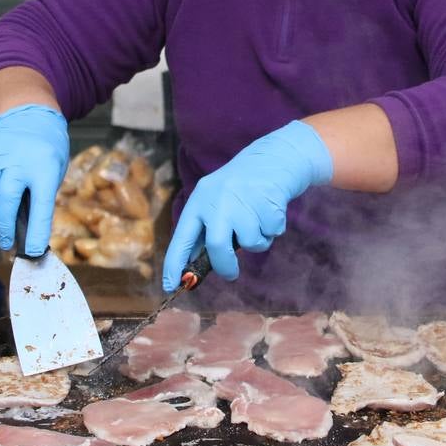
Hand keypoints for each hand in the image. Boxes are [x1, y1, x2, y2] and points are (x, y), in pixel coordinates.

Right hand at [0, 104, 68, 254]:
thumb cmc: (46, 154)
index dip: (36, 232)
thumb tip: (25, 233)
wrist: (31, 117)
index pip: (41, 206)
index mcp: (45, 168)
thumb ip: (38, 198)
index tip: (31, 252)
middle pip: (7, 199)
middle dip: (5, 226)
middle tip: (6, 243)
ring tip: (3, 201)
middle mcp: (21, 159)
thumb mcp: (52, 174)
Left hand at [162, 121, 333, 291]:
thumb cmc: (241, 188)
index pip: (183, 237)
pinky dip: (274, 229)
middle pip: (217, 246)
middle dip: (225, 266)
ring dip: (258, 240)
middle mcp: (218, 199)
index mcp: (200, 201)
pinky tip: (271, 211)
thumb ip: (206, 230)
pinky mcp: (268, 199)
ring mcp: (244, 199)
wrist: (273, 159)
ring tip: (259, 221)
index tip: (171, 286)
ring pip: (250, 242)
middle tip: (231, 274)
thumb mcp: (216, 202)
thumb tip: (194, 266)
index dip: (174, 263)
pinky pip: (271, 232)